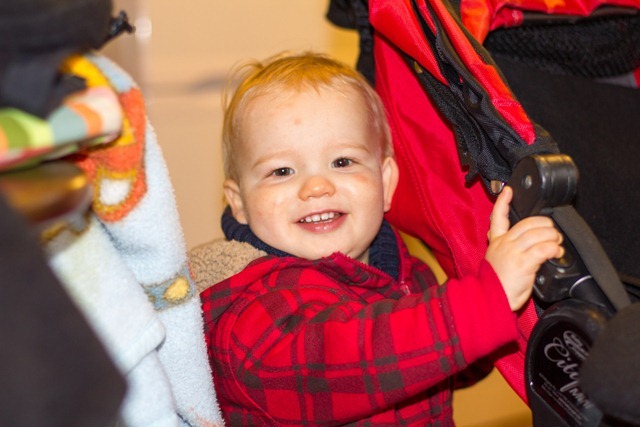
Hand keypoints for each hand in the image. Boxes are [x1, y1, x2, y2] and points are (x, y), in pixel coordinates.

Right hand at [485, 186, 563, 310]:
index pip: (497, 217)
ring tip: (557, 245)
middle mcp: (504, 243)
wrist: (489, 300)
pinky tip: (557, 253)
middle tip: (553, 232)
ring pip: (538, 233)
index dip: (503, 201)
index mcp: (496, 242)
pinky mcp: (523, 262)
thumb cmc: (496, 286)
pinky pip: (543, 249)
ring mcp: (513, 252)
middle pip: (528, 223)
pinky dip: (554, 249)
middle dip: (545, 224)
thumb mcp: (496, 262)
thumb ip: (508, 250)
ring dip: (553, 237)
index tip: (509, 190)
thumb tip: (527, 247)